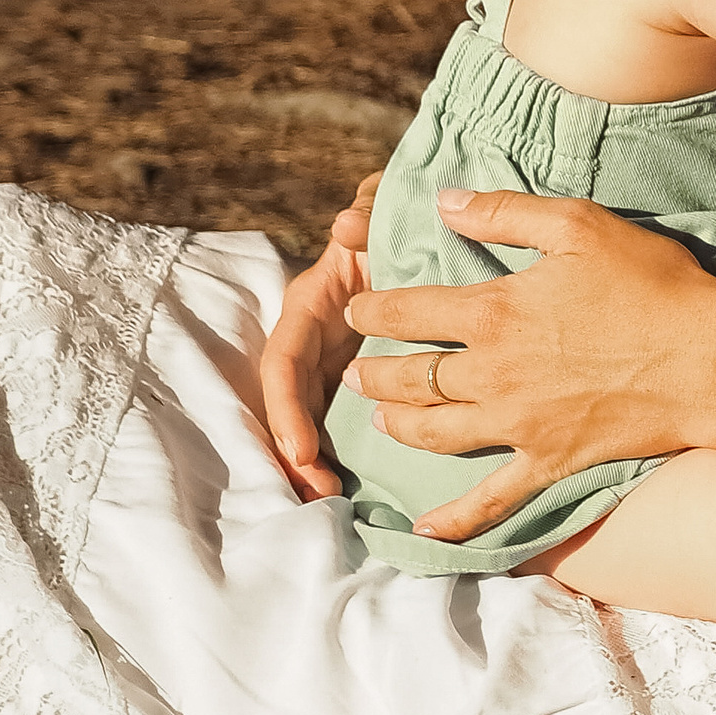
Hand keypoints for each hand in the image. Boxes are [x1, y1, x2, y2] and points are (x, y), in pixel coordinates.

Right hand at [256, 173, 381, 495]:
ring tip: (326, 504)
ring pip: (311, 418)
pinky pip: (343, 419)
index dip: (287, 407)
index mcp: (314, 303)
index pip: (285, 360)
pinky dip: (341, 453)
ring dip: (311, 462)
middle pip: (290, 403)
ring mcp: (336, 360)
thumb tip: (343, 227)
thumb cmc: (401, 219)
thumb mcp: (382, 210)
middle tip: (314, 497)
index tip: (302, 451)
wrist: (430, 227)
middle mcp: (317, 338)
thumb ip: (366, 213)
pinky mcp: (363, 377)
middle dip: (294, 452)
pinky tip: (352, 490)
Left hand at [342, 188, 715, 542]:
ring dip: (398, 424)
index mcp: (494, 311)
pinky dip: (453, 520)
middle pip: (411, 376)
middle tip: (356, 370)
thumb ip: (505, 213)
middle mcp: (492, 373)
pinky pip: (489, 500)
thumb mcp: (580, 225)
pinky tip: (424, 530)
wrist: (707, 361)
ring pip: (434, 431)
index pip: (409, 310)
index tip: (357, 307)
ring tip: (381, 418)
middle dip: (374, 372)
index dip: (374, 309)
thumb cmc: (652, 284)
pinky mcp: (548, 462)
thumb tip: (444, 201)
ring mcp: (517, 424)